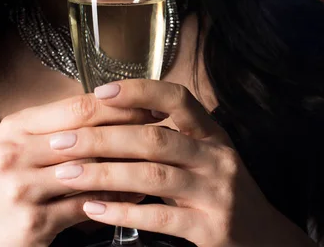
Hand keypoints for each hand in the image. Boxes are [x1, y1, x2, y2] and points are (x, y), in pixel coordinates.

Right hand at [0, 94, 163, 246]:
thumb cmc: (0, 192)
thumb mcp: (18, 151)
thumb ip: (56, 132)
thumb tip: (108, 116)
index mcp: (16, 127)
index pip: (78, 107)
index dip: (119, 105)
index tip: (149, 105)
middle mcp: (15, 152)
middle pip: (88, 134)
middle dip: (131, 131)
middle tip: (163, 130)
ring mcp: (21, 187)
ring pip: (92, 170)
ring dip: (129, 167)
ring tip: (157, 163)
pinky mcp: (32, 221)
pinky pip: (86, 206)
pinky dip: (114, 201)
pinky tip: (134, 197)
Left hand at [50, 79, 269, 246]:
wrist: (262, 237)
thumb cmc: (219, 190)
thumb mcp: (204, 156)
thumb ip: (169, 139)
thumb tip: (110, 119)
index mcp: (212, 134)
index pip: (178, 99)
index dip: (139, 91)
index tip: (100, 92)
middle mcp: (217, 157)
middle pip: (155, 139)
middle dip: (103, 138)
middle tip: (61, 141)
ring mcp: (216, 194)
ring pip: (153, 177)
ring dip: (104, 174)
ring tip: (66, 173)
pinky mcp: (210, 228)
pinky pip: (159, 219)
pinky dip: (123, 212)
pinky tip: (92, 209)